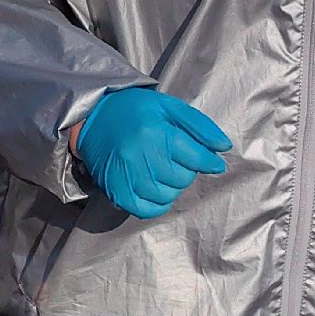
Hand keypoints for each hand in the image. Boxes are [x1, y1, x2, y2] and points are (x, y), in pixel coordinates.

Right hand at [74, 88, 231, 219]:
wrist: (91, 119)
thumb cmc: (132, 111)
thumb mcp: (168, 106)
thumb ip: (199, 125)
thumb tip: (223, 148)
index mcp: (155, 133)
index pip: (197, 158)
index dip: (209, 161)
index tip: (212, 162)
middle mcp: (141, 157)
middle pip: (184, 178)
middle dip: (186, 169)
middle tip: (173, 158)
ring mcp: (127, 177)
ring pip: (169, 194)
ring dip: (172, 186)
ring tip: (162, 171)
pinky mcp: (117, 192)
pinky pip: (149, 209)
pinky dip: (158, 202)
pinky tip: (154, 187)